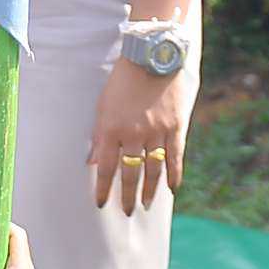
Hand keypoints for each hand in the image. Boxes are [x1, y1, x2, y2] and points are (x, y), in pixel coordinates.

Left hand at [87, 52, 189, 214]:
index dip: (103, 188)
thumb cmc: (123, 80)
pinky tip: (171, 188)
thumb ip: (99, 136)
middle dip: (127, 195)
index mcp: (112, 128)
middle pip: (130, 173)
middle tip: (126, 211)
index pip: (106, 168)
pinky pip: (175, 158)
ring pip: (153, 170)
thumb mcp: (103, 105)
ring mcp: (157, 132)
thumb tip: (92, 162)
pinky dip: (174, 175)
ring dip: (150, 190)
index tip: (101, 204)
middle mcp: (134, 134)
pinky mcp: (176, 127)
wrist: (153, 56)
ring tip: (146, 204)